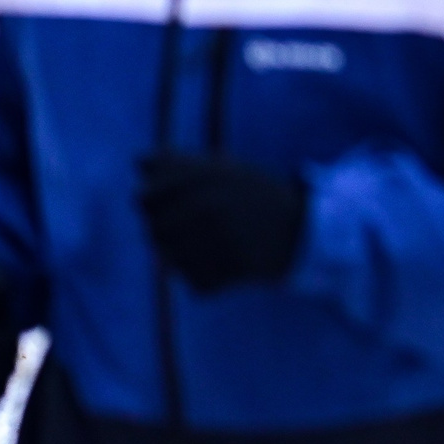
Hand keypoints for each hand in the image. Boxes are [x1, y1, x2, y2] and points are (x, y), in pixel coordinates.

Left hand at [136, 152, 309, 292]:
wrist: (303, 230)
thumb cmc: (254, 197)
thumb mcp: (223, 170)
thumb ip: (180, 164)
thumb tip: (139, 160)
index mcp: (207, 177)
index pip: (145, 198)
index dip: (152, 203)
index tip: (169, 203)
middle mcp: (210, 205)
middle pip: (154, 232)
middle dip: (167, 233)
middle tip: (195, 228)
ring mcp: (220, 239)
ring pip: (170, 260)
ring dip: (184, 258)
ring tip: (211, 246)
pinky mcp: (232, 270)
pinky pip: (195, 282)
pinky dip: (206, 278)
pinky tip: (226, 264)